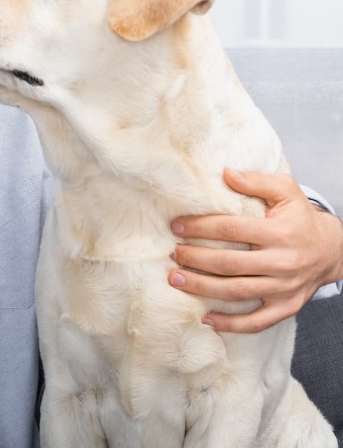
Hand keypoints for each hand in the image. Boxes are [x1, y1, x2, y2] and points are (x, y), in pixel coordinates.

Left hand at [167, 168, 342, 332]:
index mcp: (281, 232)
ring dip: (202, 288)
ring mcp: (285, 288)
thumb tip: (227, 173)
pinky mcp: (286, 307)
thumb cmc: (301, 218)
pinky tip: (205, 320)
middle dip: (195, 259)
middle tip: (172, 254)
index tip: (176, 227)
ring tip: (176, 279)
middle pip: (229, 263)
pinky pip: (256, 321)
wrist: (333, 250)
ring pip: (237, 292)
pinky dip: (231, 324)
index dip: (200, 227)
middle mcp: (283, 262)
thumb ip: (257, 181)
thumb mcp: (287, 191)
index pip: (232, 230)